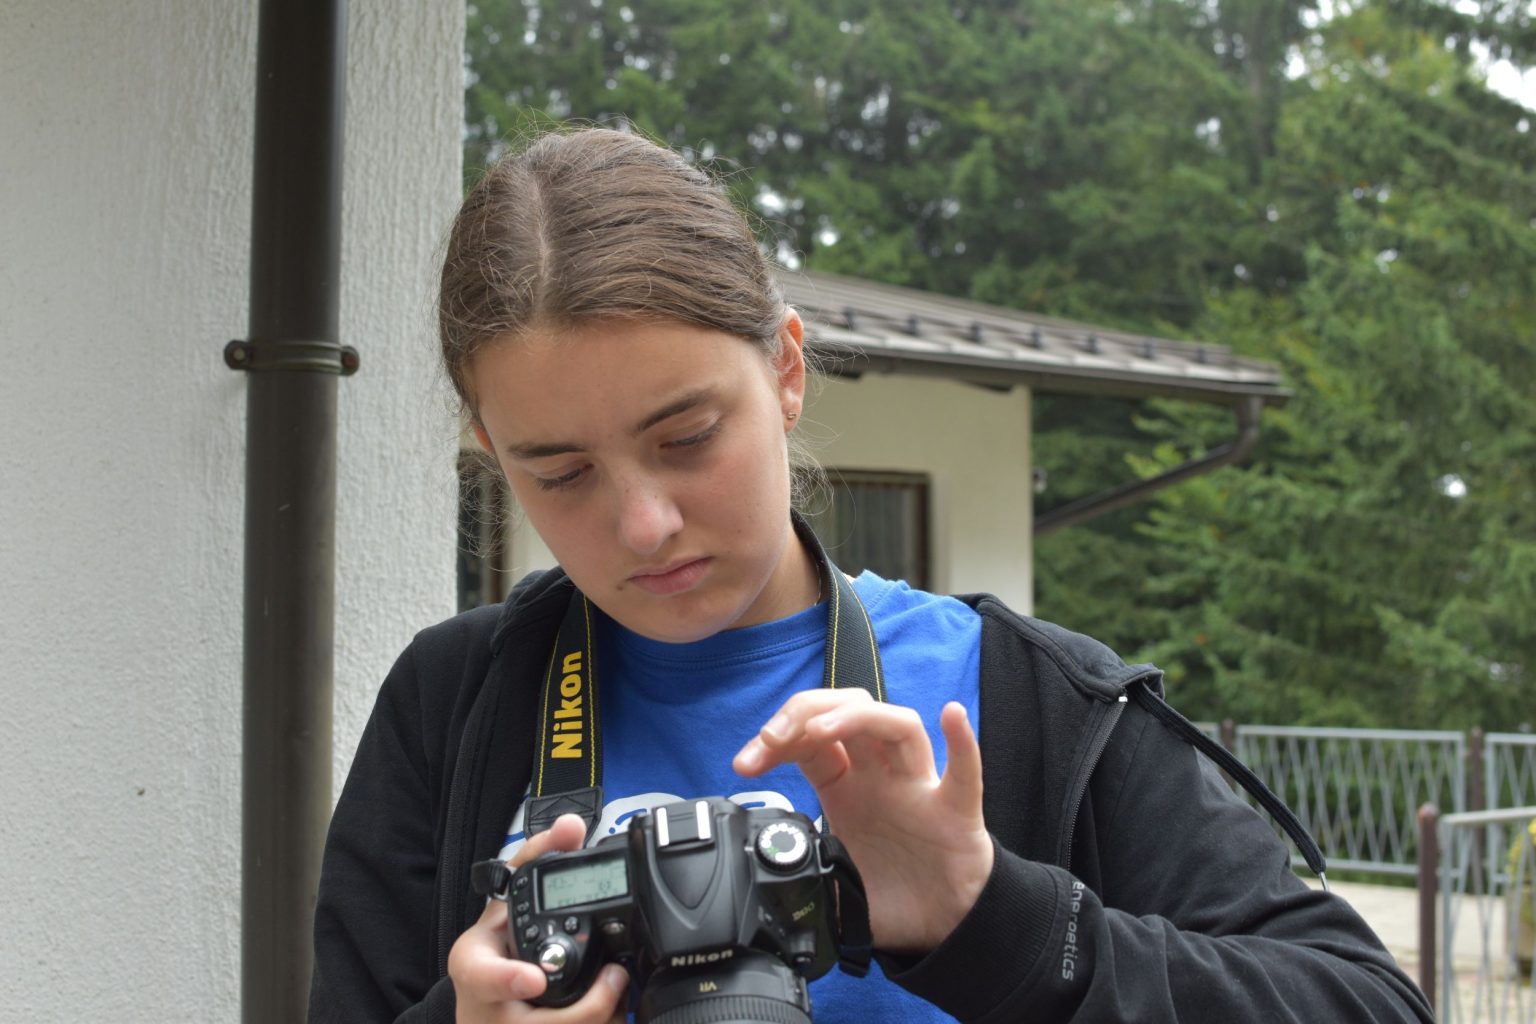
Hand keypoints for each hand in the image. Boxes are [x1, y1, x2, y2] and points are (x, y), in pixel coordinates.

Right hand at [447, 813, 629, 1022]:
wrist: (485, 1013)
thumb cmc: (496, 954)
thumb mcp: (506, 903)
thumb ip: (535, 858)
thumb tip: (571, 823)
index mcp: (474, 967)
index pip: (481, 975)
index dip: (508, 979)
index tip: (533, 979)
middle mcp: (488, 1010)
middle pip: (542, 1021)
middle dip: (590, 1004)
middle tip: (616, 976)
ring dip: (604, 1015)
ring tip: (619, 989)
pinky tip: (614, 1010)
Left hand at [733, 693, 992, 954]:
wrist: (943, 925)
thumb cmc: (892, 893)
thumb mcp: (828, 885)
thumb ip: (799, 880)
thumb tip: (766, 893)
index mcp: (846, 788)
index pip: (808, 741)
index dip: (774, 742)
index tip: (745, 763)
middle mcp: (880, 776)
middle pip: (848, 712)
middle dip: (804, 713)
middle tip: (770, 737)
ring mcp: (918, 788)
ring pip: (896, 725)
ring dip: (856, 717)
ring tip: (821, 729)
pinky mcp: (957, 811)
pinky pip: (965, 771)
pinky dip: (962, 741)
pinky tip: (952, 717)